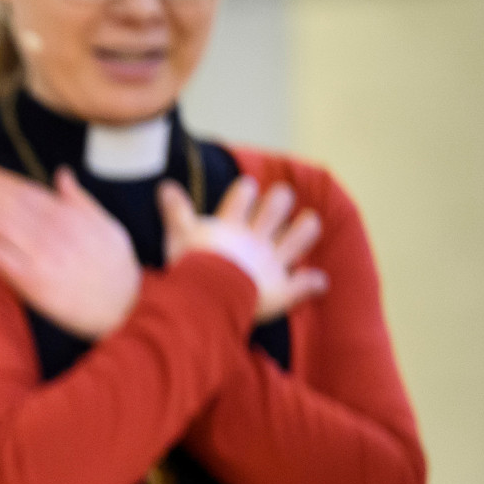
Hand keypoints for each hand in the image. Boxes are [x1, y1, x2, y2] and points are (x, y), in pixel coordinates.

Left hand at [0, 158, 141, 338]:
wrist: (126, 309)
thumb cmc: (117, 271)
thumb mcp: (107, 226)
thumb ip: (80, 199)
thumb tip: (62, 174)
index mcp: (69, 215)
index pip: (24, 189)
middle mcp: (52, 228)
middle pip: (5, 199)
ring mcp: (40, 252)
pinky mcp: (31, 279)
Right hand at [160, 175, 325, 320]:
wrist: (209, 298)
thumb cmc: (192, 266)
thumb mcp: (179, 236)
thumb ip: (175, 211)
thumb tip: (165, 186)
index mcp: (232, 225)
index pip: (243, 195)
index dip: (246, 190)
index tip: (247, 189)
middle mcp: (255, 240)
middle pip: (277, 208)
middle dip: (280, 201)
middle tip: (279, 201)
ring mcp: (271, 263)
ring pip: (300, 238)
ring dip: (306, 230)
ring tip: (308, 224)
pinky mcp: (282, 289)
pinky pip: (304, 284)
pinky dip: (313, 283)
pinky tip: (318, 280)